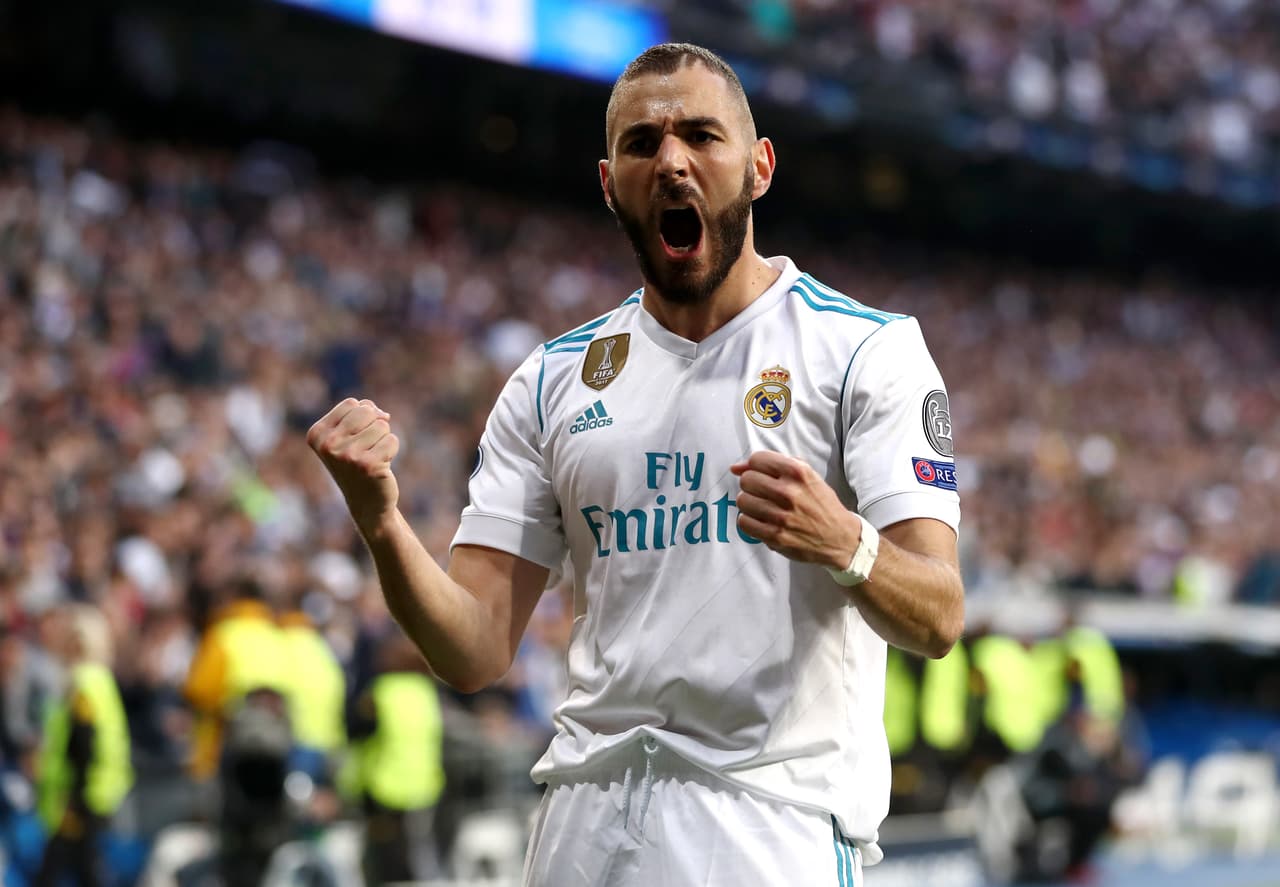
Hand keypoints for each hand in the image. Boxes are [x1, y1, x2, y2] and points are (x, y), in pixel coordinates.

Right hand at [307, 398, 400, 533]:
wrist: (366, 502)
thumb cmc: (358, 463)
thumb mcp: (350, 435)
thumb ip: (362, 413)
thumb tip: (382, 414)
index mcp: (317, 434)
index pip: (352, 404)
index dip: (363, 417)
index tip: (355, 439)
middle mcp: (328, 445)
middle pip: (366, 410)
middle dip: (374, 425)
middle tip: (366, 448)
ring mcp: (347, 456)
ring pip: (382, 425)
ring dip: (383, 440)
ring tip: (372, 458)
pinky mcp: (368, 465)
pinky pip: (392, 440)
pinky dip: (391, 451)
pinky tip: (381, 466)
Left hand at [730, 451, 859, 569]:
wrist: (840, 538)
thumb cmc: (821, 504)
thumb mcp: (807, 476)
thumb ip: (774, 465)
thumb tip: (735, 467)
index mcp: (798, 472)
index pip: (757, 460)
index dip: (754, 467)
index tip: (760, 474)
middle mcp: (789, 492)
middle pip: (747, 480)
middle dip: (751, 485)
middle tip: (762, 493)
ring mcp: (781, 516)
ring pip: (742, 501)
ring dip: (750, 504)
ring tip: (763, 507)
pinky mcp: (775, 536)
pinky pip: (744, 522)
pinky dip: (750, 521)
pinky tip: (762, 521)